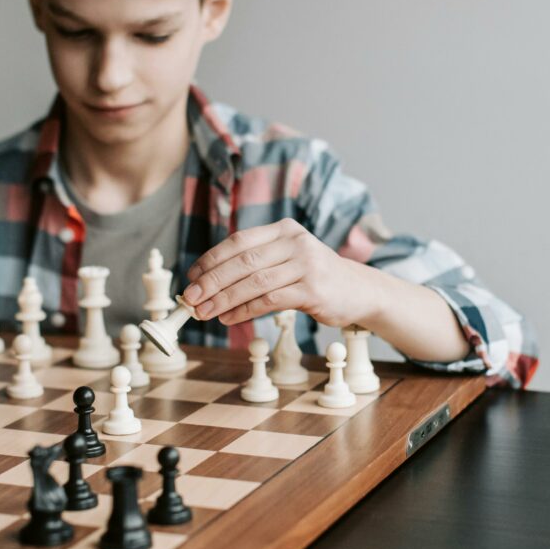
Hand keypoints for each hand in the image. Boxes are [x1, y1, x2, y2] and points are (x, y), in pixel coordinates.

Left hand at [182, 218, 378, 327]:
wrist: (359, 290)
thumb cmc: (314, 276)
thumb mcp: (287, 258)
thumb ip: (256, 264)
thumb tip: (209, 282)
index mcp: (283, 230)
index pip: (239, 241)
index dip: (211, 259)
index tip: (191, 276)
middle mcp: (295, 242)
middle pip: (243, 261)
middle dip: (211, 281)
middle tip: (190, 298)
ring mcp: (306, 265)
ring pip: (254, 282)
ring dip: (224, 299)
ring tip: (204, 312)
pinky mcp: (313, 290)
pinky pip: (270, 300)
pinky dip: (244, 311)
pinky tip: (228, 319)